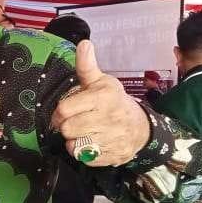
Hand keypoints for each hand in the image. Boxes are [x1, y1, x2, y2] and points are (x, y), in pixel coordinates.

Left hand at [52, 41, 150, 166]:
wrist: (142, 127)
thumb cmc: (115, 102)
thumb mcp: (102, 82)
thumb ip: (87, 67)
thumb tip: (84, 44)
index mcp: (103, 97)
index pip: (65, 109)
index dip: (59, 112)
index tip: (64, 112)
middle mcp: (109, 118)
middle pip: (67, 129)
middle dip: (67, 126)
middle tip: (75, 122)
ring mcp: (112, 139)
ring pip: (74, 145)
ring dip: (74, 140)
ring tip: (84, 132)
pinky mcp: (112, 155)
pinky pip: (84, 158)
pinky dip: (83, 153)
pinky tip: (92, 142)